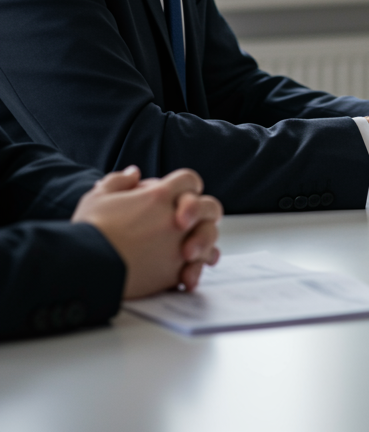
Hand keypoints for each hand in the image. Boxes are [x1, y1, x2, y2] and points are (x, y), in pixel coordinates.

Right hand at [72, 166, 222, 298]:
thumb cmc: (88, 231)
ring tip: (192, 247)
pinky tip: (190, 269)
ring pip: (210, 238)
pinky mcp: (173, 272)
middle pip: (209, 206)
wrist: (81, 269)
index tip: (175, 195)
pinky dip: (196, 267)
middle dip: (202, 210)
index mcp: (159, 196)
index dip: (185, 185)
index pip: (189, 180)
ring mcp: (177, 246)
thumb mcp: (98, 197)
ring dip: (205, 239)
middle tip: (188, 220)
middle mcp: (175, 219)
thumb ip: (120, 181)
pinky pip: (197, 267)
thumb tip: (134, 173)